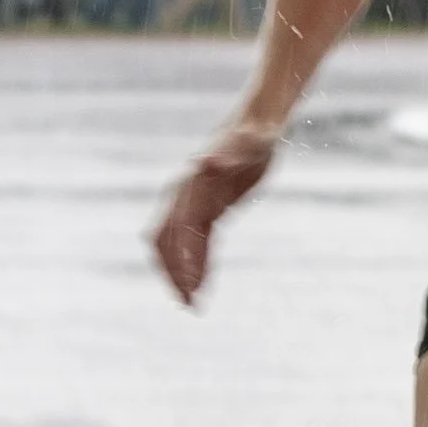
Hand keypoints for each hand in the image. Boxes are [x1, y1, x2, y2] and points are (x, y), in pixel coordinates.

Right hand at [151, 115, 278, 304]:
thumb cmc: (257, 133)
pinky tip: (203, 284)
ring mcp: (194, 202)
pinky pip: (196, 242)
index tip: (189, 286)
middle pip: (168, 242)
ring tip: (193, 304)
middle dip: (174, 273)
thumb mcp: (251, 143)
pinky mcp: (208, 208)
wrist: (259, 123)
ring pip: (177, 246)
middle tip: (188, 303)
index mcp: (191, 185)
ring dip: (182, 274)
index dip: (182, 258)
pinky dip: (197, 263)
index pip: (179, 229)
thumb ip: (229, 154)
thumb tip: (207, 162)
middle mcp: (185, 195)